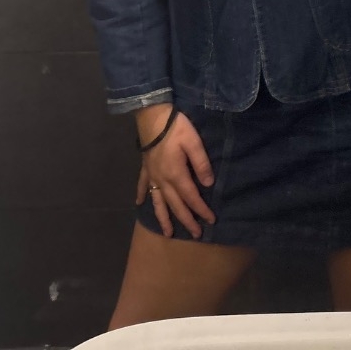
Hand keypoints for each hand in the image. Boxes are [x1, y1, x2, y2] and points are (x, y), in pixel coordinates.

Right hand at [133, 107, 215, 236]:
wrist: (152, 117)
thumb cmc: (176, 128)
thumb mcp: (194, 142)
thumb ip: (201, 164)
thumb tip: (208, 184)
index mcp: (177, 174)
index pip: (191, 198)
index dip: (201, 210)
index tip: (210, 221)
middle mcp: (163, 180)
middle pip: (176, 205)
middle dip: (186, 220)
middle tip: (195, 234)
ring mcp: (152, 175)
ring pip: (158, 202)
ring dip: (163, 218)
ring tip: (167, 233)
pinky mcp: (145, 168)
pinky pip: (142, 186)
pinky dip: (141, 196)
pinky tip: (139, 204)